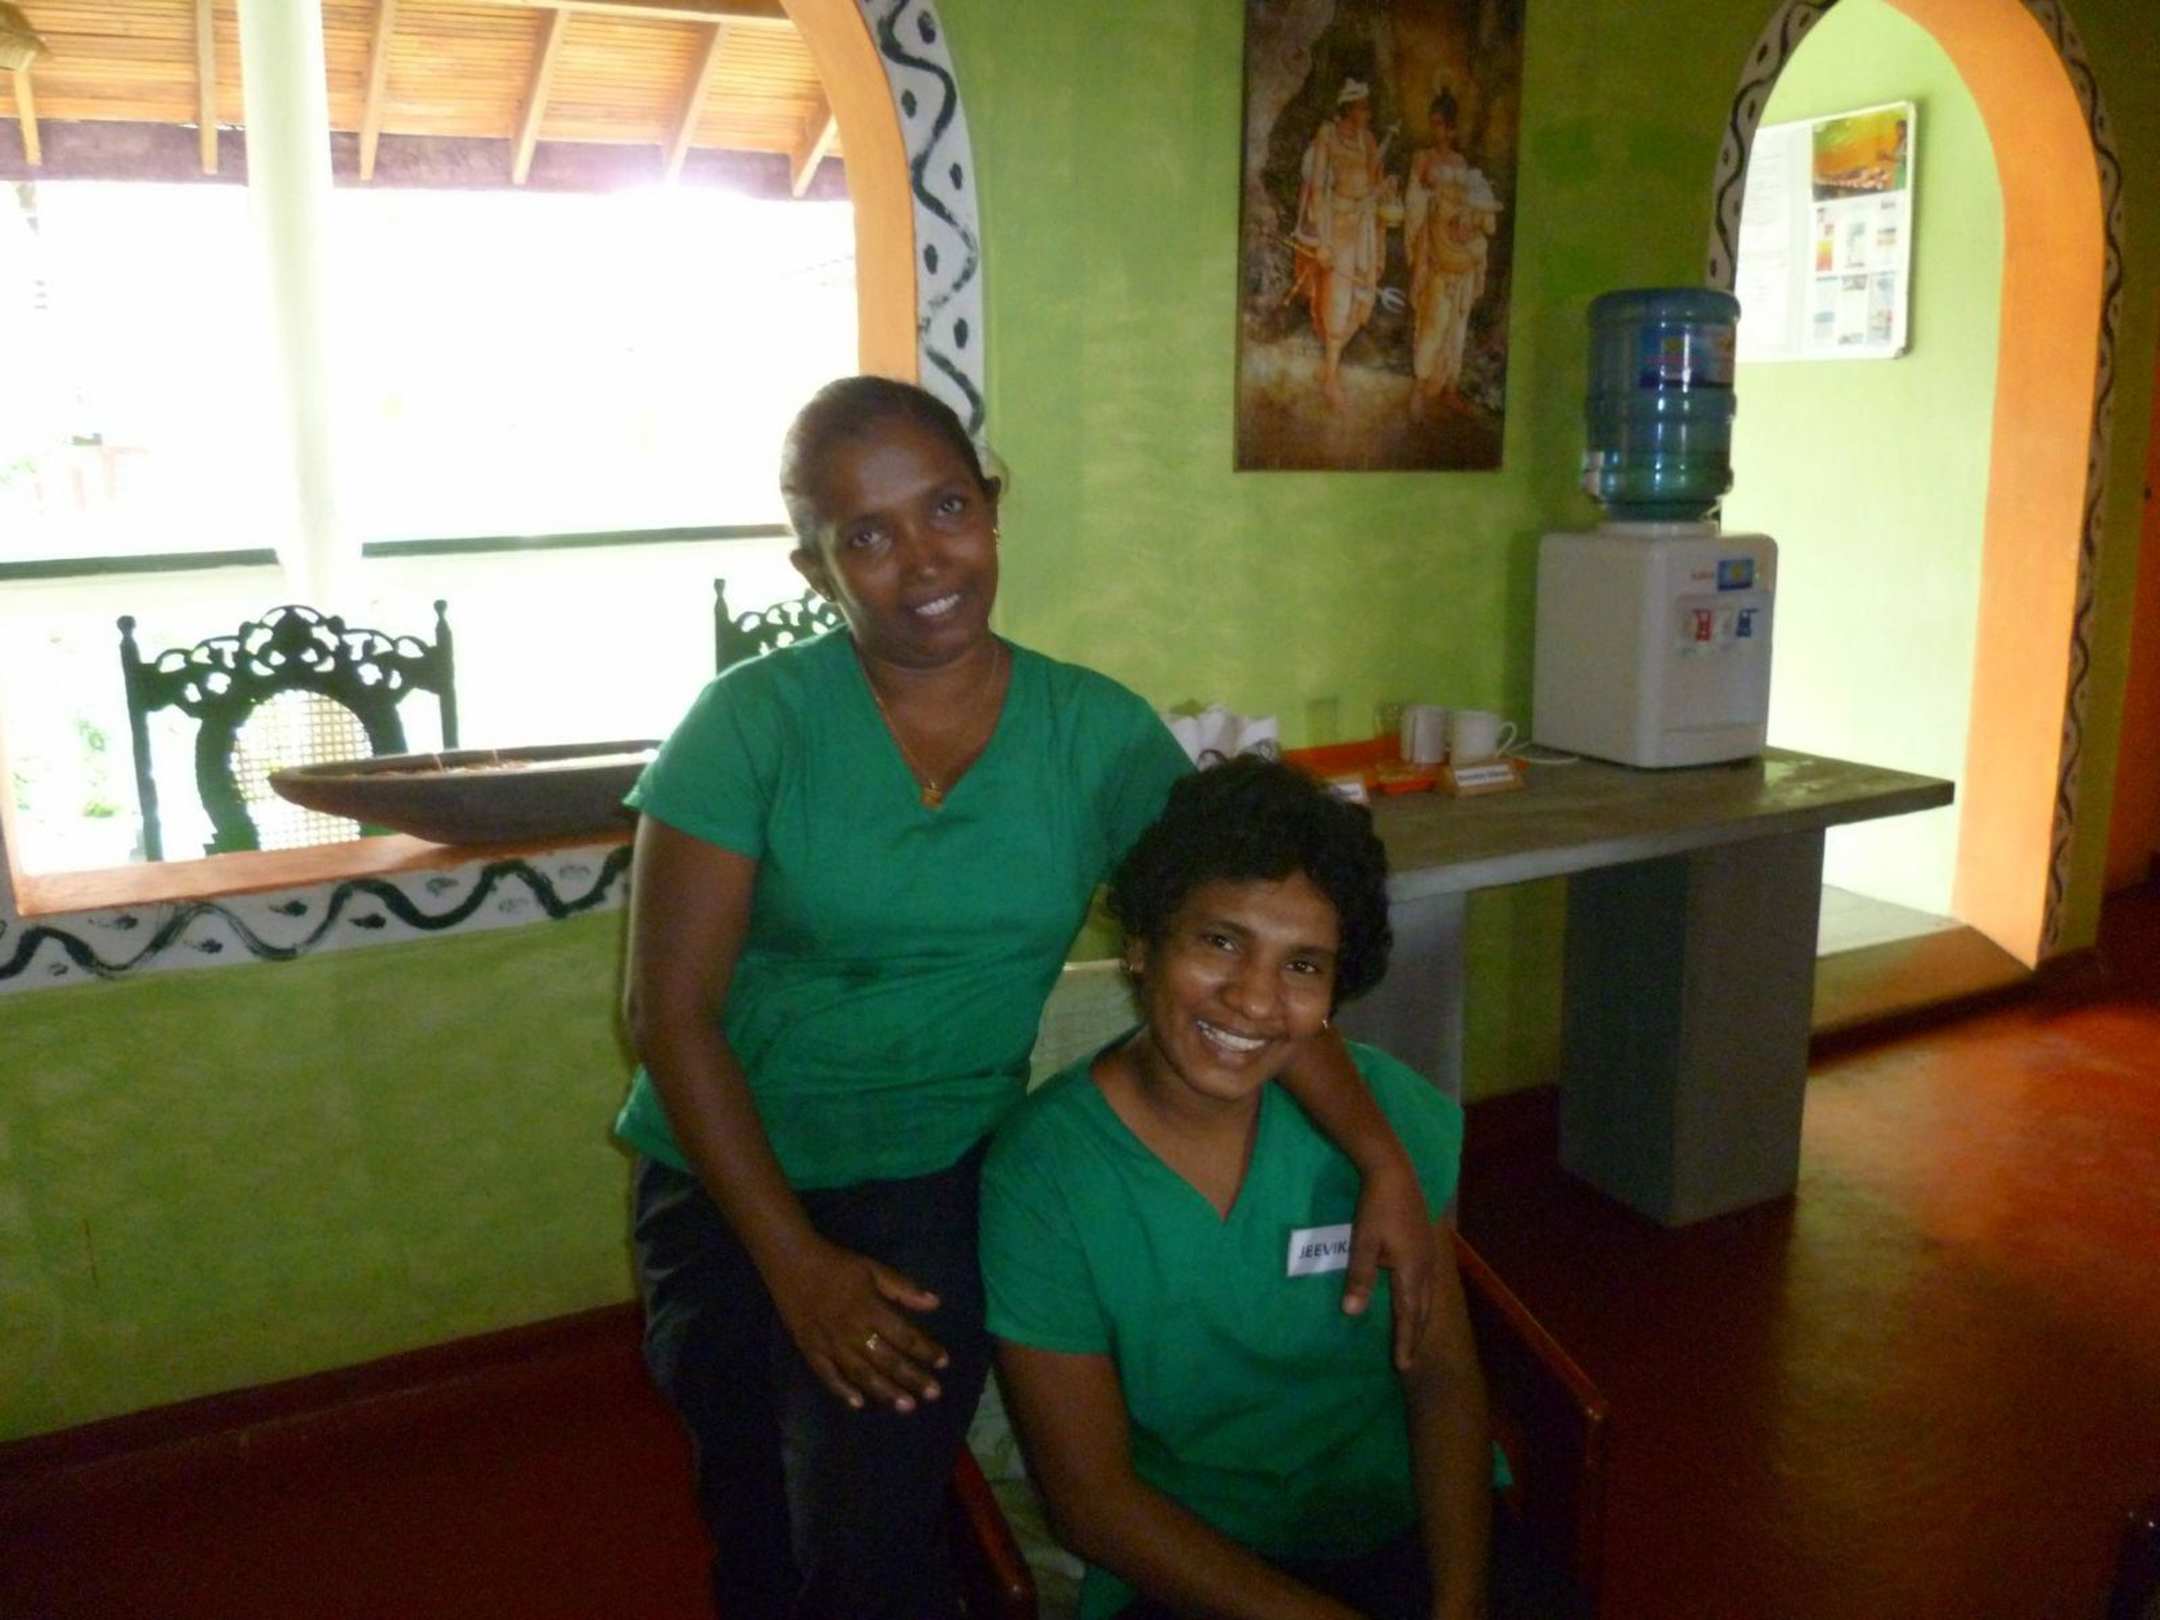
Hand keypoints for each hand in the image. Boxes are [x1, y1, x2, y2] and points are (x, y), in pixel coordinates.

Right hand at [768, 1238, 949, 1412]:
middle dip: (912, 1378)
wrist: (791, 1263)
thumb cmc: (837, 1265)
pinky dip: (842, 1391)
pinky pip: (827, 1375)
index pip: (905, 1336)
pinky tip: (858, 1404)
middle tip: (934, 1394)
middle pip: (887, 1360)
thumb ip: (903, 1288)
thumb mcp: (873, 1269)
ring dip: (885, 1391)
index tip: (944, 1363)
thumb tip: (935, 1303)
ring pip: (861, 1373)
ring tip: (907, 1406)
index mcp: (870, 1309)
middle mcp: (853, 1331)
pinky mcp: (810, 1350)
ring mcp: (830, 1344)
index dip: (926, 1350)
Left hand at [1344, 1161, 1435, 1370]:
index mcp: (1411, 1271)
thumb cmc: (1375, 1207)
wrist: (1394, 1172)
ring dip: (1419, 1319)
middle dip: (1414, 1336)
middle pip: (1422, 1310)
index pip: (1408, 1315)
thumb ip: (1360, 1278)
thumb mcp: (1362, 1242)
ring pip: (1428, 1297)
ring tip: (1413, 1336)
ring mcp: (1430, 1255)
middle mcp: (1426, 1267)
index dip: (1404, 1341)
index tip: (1402, 1365)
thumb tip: (1352, 1313)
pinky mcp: (1428, 1245)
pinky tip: (1417, 1299)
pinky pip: (1428, 1283)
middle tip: (1408, 1361)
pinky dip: (1422, 1301)